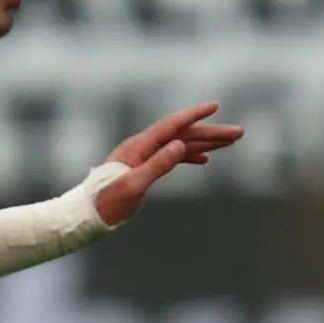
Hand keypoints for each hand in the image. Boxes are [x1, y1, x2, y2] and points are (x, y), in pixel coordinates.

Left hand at [96, 101, 242, 225]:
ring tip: (230, 142)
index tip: (215, 106)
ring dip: (204, 143)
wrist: (85, 216)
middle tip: (238, 132)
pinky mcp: (142, 169)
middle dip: (210, 132)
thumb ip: (157, 165)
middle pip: (181, 134)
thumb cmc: (106, 203)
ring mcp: (141, 157)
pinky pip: (170, 157)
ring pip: (179, 145)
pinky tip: (204, 159)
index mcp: (138, 147)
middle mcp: (141, 148)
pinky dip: (188, 156)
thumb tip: (181, 145)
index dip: (194, 115)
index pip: (171, 126)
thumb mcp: (134, 185)